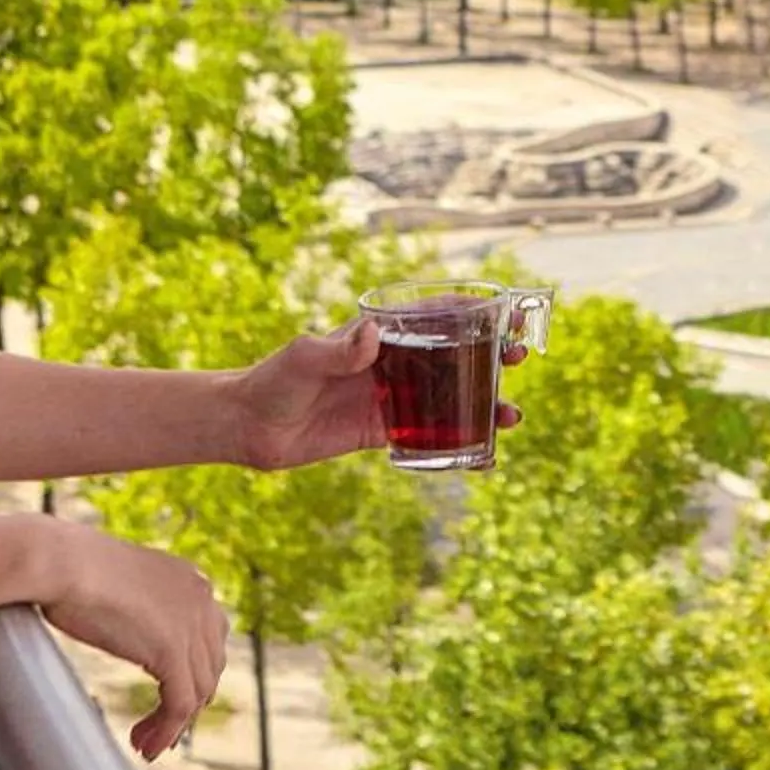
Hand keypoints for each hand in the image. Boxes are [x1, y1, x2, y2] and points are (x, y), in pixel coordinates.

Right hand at [24, 518, 229, 759]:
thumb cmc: (70, 569)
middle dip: (185, 704)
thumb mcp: (119, 587)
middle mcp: (200, 598)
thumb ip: (139, 608)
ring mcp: (190, 623)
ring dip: (173, 726)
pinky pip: (180, 704)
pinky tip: (145, 746)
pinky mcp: (172, 650)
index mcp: (189, 580)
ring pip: (197, 691)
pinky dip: (166, 731)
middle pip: (209, 667)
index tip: (166, 703)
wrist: (59, 562)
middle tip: (158, 732)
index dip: (192, 676)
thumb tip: (132, 633)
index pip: (209, 638)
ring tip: (145, 745)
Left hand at [233, 318, 525, 470]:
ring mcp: (389, 395)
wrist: (250, 427)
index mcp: (378, 333)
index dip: (473, 312)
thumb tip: (371, 334)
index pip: (434, 315)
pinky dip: (456, 443)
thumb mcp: (304, 358)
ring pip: (447, 395)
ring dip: (481, 401)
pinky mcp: (382, 430)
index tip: (508, 315)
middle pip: (451, 352)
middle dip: (489, 353)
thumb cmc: (273, 380)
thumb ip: (338, 349)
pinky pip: (427, 434)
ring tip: (511, 416)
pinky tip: (481, 456)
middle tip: (518, 358)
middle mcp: (391, 360)